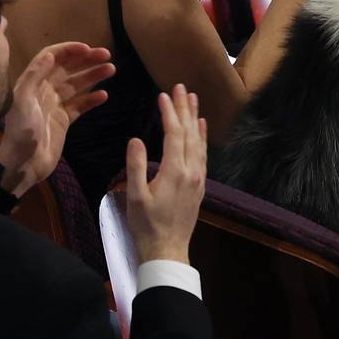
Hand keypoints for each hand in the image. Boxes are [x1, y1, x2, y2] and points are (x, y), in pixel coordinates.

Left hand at [0, 43, 113, 196]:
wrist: (23, 164)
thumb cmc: (21, 131)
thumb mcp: (23, 101)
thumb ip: (34, 76)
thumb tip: (50, 54)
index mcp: (33, 83)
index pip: (52, 58)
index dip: (69, 50)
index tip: (88, 48)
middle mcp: (44, 90)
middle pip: (68, 69)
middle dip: (86, 60)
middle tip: (107, 55)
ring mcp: (55, 106)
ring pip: (77, 85)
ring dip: (93, 76)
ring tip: (111, 69)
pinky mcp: (64, 121)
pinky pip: (80, 106)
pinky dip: (92, 100)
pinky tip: (104, 95)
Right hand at [127, 85, 207, 263]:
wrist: (168, 251)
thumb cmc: (147, 225)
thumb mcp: (134, 196)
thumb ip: (136, 166)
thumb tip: (136, 140)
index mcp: (175, 171)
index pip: (174, 134)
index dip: (169, 113)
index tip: (163, 95)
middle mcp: (192, 171)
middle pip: (190, 133)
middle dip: (185, 108)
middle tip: (181, 87)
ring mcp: (198, 178)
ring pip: (199, 142)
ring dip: (195, 119)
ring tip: (193, 99)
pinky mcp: (200, 185)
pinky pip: (203, 154)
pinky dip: (201, 137)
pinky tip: (200, 128)